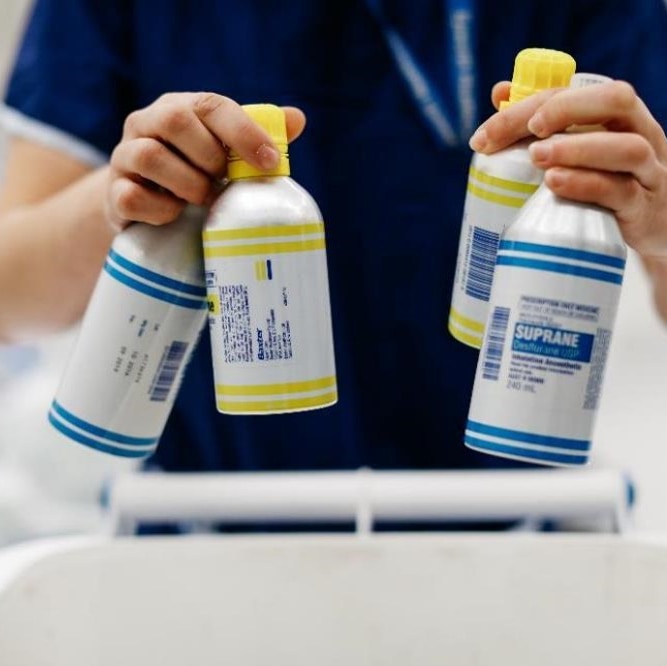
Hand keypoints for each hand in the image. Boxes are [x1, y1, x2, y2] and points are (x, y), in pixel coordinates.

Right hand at [106, 93, 305, 230]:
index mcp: (179, 108)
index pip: (211, 105)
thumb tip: (298, 119)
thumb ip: (255, 137)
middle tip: (224, 181)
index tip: (271, 163)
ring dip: (188, 184)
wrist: (144, 205)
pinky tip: (176, 216)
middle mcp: (146, 124)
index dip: (244, 132)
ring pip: (150, 156)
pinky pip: (132, 197)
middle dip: (210, 156)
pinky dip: (162, 210)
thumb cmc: (194, 173)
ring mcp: (124, 158)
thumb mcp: (224, 153)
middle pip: (175, 120)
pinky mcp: (114, 194)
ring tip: (204, 200)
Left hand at [470, 80, 666, 260]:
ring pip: (627, 147)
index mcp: (620, 116)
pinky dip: (586, 186)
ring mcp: (648, 173)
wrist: (652, 233)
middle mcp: (642, 134)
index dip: (532, 103)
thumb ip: (543, 123)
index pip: (580, 91)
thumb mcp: (579, 149)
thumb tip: (500, 93)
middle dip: (566, 109)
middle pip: (617, 101)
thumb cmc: (605, 184)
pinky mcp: (644, 210)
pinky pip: (622, 193)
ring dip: (577, 148)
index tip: (489, 132)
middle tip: (529, 130)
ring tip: (537, 157)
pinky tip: (555, 184)